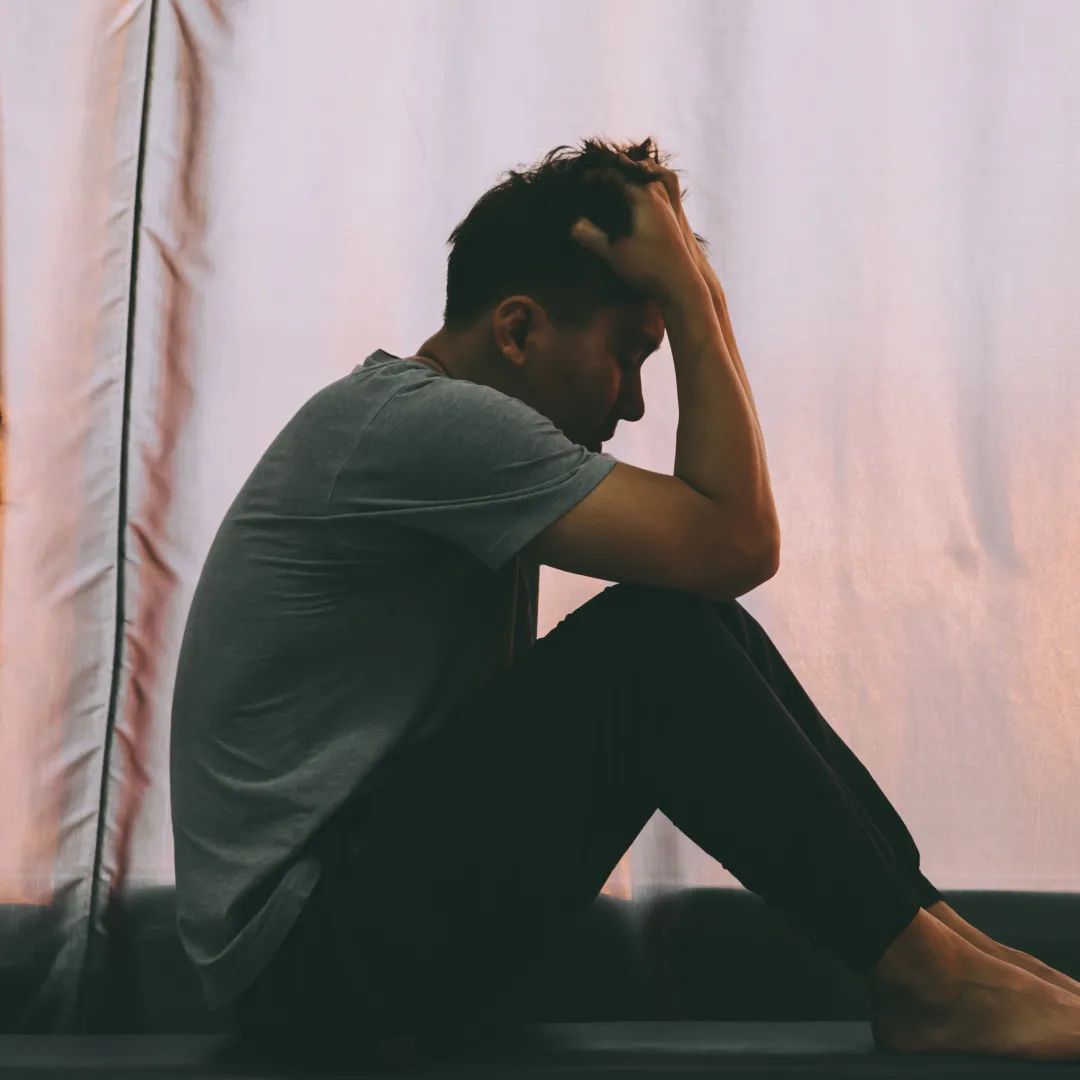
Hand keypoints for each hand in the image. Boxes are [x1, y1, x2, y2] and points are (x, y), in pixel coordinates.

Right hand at [570, 162, 700, 304]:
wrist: (681, 285)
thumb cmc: (647, 267)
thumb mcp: (614, 253)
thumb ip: (592, 236)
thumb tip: (572, 224)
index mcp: (644, 198)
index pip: (617, 176)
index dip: (597, 175)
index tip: (581, 181)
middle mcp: (658, 197)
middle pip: (633, 174)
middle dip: (613, 174)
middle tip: (594, 180)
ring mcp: (667, 208)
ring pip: (645, 184)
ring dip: (628, 183)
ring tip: (610, 189)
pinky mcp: (670, 221)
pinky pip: (652, 196)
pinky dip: (638, 195)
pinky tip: (629, 209)